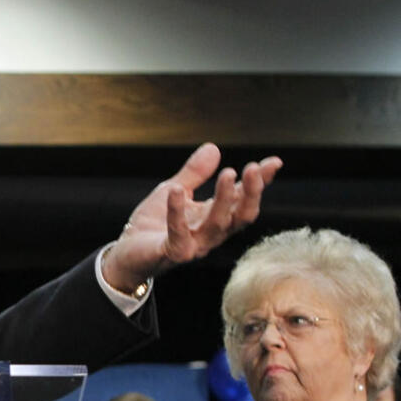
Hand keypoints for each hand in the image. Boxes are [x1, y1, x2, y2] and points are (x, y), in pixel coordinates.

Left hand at [102, 143, 281, 290]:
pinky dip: (177, 213)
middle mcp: (210, 233)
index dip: (259, 182)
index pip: (242, 199)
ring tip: (227, 173)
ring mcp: (194, 245)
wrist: (126, 252)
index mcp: (214, 216)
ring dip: (223, 199)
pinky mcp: (173, 253)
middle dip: (250, 193)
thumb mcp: (173, 190)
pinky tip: (177, 191)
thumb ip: (194, 173)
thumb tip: (213, 147)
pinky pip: (179, 235)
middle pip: (240, 216)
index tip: (274, 162)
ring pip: (217, 225)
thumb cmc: (152, 224)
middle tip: (254, 167)